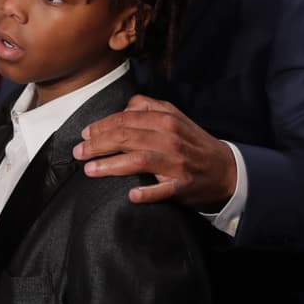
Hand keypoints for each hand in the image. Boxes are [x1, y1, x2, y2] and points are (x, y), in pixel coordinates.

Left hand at [73, 95, 236, 208]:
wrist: (225, 169)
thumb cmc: (192, 142)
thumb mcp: (174, 116)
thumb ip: (148, 107)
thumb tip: (122, 108)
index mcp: (166, 118)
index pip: (126, 119)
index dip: (102, 126)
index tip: (84, 134)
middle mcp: (170, 137)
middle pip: (127, 137)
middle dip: (98, 144)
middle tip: (78, 152)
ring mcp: (176, 162)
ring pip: (139, 160)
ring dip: (111, 165)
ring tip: (89, 170)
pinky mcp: (182, 185)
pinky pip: (162, 190)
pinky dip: (147, 192)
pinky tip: (131, 195)